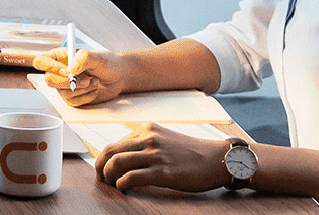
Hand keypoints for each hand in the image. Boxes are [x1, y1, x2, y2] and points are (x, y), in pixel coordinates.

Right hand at [31, 47, 130, 105]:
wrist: (119, 77)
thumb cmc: (107, 63)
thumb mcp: (98, 57)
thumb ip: (83, 58)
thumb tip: (70, 69)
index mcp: (60, 57)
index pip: (41, 61)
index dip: (50, 67)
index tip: (67, 71)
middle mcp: (59, 71)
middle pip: (49, 80)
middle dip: (68, 82)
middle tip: (86, 79)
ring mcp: (64, 86)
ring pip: (62, 93)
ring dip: (82, 89)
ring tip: (94, 81)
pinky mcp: (72, 97)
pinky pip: (72, 102)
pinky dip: (86, 97)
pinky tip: (94, 89)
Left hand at [94, 123, 231, 191]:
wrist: (218, 159)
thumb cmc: (193, 152)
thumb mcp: (166, 139)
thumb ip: (146, 143)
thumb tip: (125, 156)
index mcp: (147, 129)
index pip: (114, 143)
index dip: (104, 158)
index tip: (104, 169)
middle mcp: (148, 138)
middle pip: (110, 151)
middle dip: (100, 166)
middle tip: (101, 178)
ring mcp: (155, 154)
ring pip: (116, 163)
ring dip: (108, 176)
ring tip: (112, 184)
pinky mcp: (162, 171)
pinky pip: (130, 177)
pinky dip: (122, 184)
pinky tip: (124, 188)